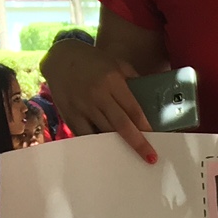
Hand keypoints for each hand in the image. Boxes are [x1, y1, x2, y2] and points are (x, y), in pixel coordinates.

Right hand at [42, 37, 157, 164]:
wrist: (60, 58)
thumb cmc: (94, 63)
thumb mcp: (117, 65)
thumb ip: (134, 82)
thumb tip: (153, 104)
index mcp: (112, 81)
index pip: (133, 109)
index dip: (145, 127)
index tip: (157, 139)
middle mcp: (97, 94)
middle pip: (121, 125)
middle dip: (137, 143)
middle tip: (150, 158)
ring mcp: (82, 106)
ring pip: (104, 133)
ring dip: (118, 147)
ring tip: (131, 158)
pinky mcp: (70, 116)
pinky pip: (86, 136)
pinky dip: (98, 145)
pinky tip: (107, 153)